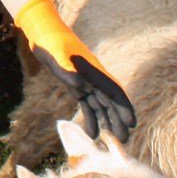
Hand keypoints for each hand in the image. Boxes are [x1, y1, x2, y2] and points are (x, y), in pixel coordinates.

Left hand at [14, 0, 134, 141]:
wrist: (44, 35)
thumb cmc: (52, 44)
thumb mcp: (58, 56)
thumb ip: (68, 71)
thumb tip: (81, 87)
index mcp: (94, 71)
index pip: (114, 92)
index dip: (124, 107)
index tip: (131, 123)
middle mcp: (94, 78)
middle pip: (110, 102)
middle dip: (118, 120)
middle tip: (124, 141)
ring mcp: (87, 83)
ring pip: (101, 106)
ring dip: (107, 122)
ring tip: (112, 141)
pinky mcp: (77, 87)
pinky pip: (87, 105)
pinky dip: (91, 119)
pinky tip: (91, 134)